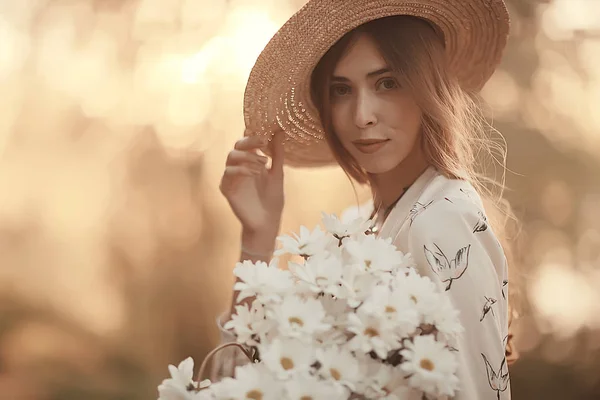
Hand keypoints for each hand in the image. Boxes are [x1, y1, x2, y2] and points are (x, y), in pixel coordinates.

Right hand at [219, 129, 284, 249]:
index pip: (247, 142)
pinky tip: (254, 174)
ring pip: (231, 156)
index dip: (253, 135)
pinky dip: (242, 169)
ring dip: (248, 156)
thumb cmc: (273, 199)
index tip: (265, 136)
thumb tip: (280, 132)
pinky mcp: (226, 188)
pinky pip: (228, 172)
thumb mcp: (278, 173)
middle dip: (250, 142)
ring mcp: (232, 177)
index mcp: (251, 162)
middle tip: (263, 144)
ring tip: (263, 164)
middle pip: (237, 145)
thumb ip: (277, 154)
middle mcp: (240, 167)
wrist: (267, 222)